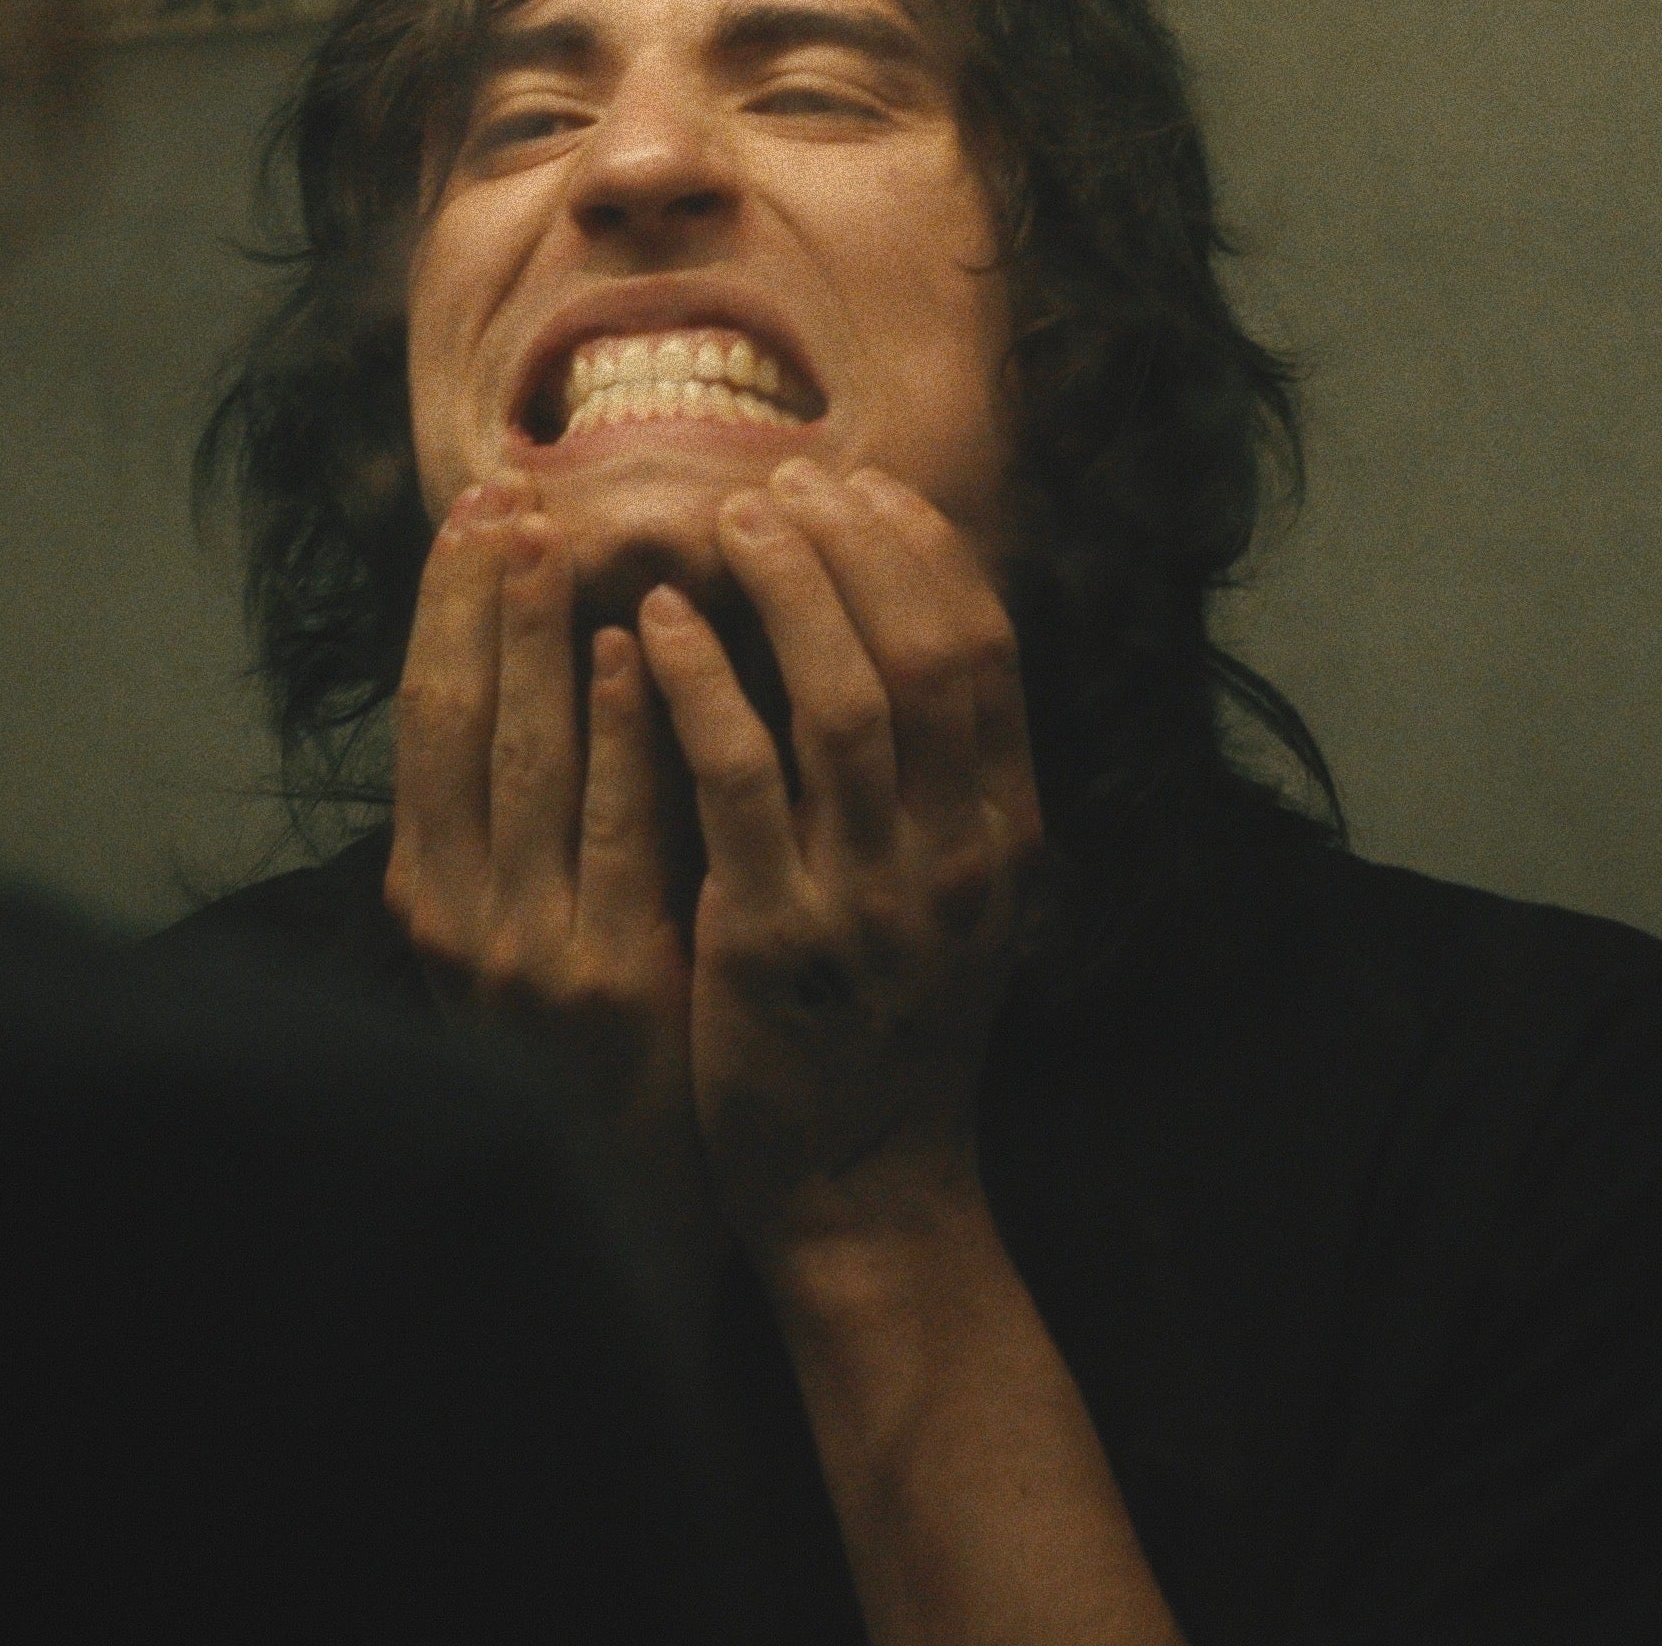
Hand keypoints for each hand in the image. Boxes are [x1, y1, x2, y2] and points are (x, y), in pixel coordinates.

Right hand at [387, 478, 719, 1297]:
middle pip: (457, 718)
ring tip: (558, 538)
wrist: (626, 1206)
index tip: (473, 510)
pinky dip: (624, 736)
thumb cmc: (592, 1050)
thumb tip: (561, 663)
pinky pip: (615, 831)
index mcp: (431, 888)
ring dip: (539, 639)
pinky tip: (640, 655)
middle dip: (479, 596)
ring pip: (525, 759)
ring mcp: (525, 946)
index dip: (446, 606)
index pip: (426, 715)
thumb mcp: (527, 931)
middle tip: (506, 490)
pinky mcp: (606, 981)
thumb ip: (534, 817)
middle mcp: (457, 909)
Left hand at [636, 460, 1039, 1252]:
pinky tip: (652, 626)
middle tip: (782, 480)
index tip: (860, 482)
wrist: (858, 1180)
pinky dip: (699, 684)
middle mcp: (961, 855)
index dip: (923, 551)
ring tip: (728, 521)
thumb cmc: (883, 1018)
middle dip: (855, 548)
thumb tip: (888, 618)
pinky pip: (740, 778)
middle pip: (924, 654)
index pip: (986, 650)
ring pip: (844, 701)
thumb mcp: (951, 894)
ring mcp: (877, 897)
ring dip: (785, 592)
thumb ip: (938, 777)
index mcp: (1009, 831)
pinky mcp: (779, 934)